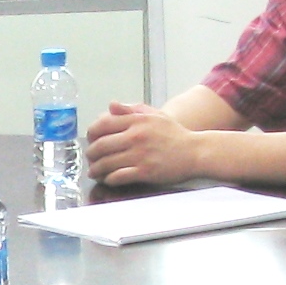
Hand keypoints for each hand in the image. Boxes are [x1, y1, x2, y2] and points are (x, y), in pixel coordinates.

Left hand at [83, 103, 202, 186]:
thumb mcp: (155, 115)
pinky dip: (109, 179)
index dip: (91, 134)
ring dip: (96, 169)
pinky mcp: (145, 171)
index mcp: (136, 121)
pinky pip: (118, 176)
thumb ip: (132, 110)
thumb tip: (111, 105)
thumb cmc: (175, 134)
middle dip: (91, 154)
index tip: (90, 140)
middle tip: (90, 158)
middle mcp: (136, 136)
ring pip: (106, 163)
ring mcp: (140, 155)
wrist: (195, 152)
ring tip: (94, 172)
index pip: (102, 125)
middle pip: (100, 146)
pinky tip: (108, 179)